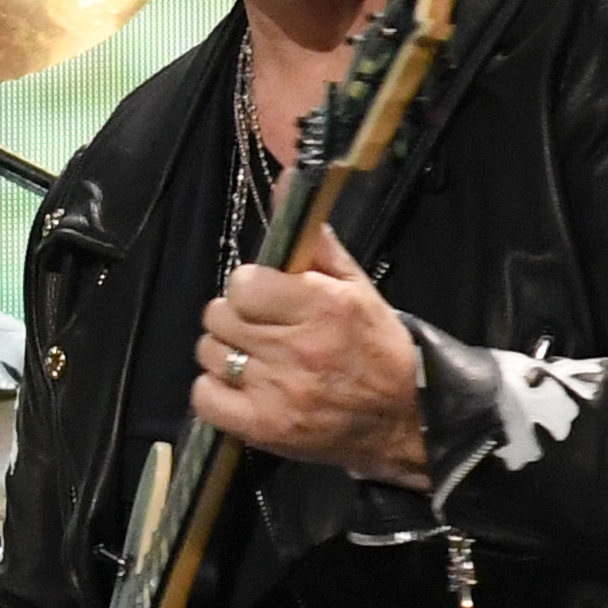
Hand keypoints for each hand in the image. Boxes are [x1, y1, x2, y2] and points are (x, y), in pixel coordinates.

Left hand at [198, 221, 428, 487]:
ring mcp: (278, 391)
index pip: (243, 284)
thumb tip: (287, 179)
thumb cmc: (374, 347)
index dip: (249, 287)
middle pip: (219, 316)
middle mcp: (297, 348)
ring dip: (226, 353)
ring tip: (256, 359)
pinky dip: (215, 392)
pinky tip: (242, 387)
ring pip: (210, 353)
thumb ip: (314, 240)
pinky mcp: (263, 427)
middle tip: (262, 328)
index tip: (266, 296)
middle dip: (236, 318)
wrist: (402, 419)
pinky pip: (204, 397)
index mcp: (322, 307)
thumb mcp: (354, 287)